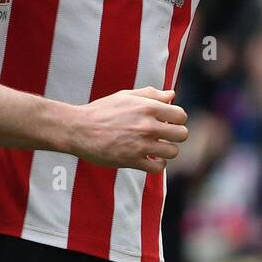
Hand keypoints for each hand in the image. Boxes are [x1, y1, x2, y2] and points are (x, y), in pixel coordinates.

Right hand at [72, 87, 187, 173]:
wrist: (79, 129)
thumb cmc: (102, 110)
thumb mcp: (126, 96)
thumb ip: (151, 94)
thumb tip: (172, 95)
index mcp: (148, 107)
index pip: (181, 115)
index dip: (176, 119)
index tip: (167, 122)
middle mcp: (147, 126)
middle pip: (182, 134)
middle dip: (175, 135)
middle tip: (164, 135)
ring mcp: (140, 144)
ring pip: (173, 152)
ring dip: (167, 150)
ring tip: (156, 147)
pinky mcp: (132, 160)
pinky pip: (158, 167)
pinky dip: (157, 164)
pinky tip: (149, 158)